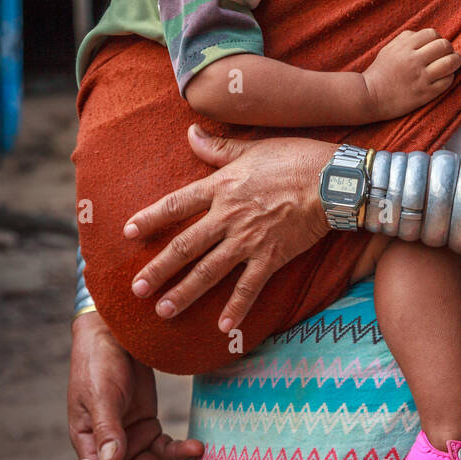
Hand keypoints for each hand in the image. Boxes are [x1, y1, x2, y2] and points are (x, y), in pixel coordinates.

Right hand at [68, 311, 203, 459]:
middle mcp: (107, 447)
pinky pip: (165, 447)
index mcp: (86, 443)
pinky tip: (198, 449)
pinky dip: (180, 451)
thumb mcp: (101, 393)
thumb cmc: (99, 361)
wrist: (116, 331)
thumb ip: (107, 427)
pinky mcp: (147, 425)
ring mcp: (128, 437)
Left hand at [123, 128, 337, 333]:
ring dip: (185, 292)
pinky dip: (237, 308)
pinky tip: (223, 327)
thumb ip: (218, 148)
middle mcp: (228, 217)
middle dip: (159, 269)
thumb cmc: (294, 158)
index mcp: (221, 187)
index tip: (128, 232)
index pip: (177, 204)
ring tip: (163, 310)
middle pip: (186, 246)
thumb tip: (190, 132)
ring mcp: (249, 240)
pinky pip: (250, 287)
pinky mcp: (272, 257)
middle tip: (136, 289)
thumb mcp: (253, 147)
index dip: (150, 218)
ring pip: (209, 271)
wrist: (332, 181)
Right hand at [362, 27, 460, 118]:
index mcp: (404, 47)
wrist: (369, 96)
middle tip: (446, 55)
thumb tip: (428, 36)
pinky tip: (444, 78)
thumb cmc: (380, 73)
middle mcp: (414, 60)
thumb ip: (407, 39)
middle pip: (444, 46)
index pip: (432, 34)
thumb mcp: (389, 49)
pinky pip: (447, 81)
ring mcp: (420, 77)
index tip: (435, 47)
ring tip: (452, 65)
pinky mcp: (425, 93)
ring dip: (455, 62)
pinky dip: (449, 78)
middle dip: (448, 49)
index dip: (437, 39)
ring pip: (450, 63)